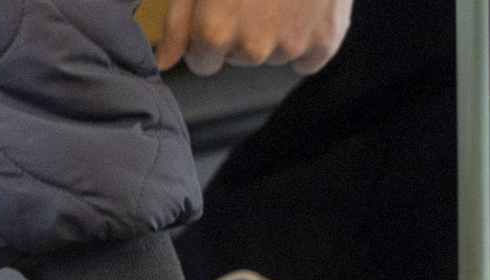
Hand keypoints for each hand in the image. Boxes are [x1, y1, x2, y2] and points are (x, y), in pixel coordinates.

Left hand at [156, 0, 354, 77]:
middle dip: (240, 31)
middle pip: (239, 57)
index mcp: (215, 33)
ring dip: (274, 30)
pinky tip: (301, 4)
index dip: (206, 36)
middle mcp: (252, 49)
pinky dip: (305, 35)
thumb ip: (178, 22)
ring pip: (274, 54)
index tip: (216, 9)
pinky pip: (309, 57)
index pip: (202, 64)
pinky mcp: (325, 40)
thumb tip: (164, 61)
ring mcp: (291, 46)